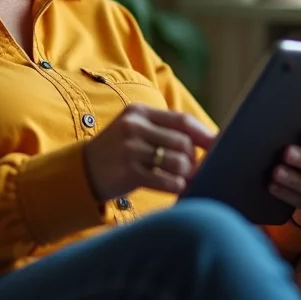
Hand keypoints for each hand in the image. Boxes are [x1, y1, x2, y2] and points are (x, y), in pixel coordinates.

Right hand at [84, 105, 216, 201]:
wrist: (82, 171)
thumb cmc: (120, 152)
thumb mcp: (136, 131)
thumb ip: (165, 131)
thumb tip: (210, 139)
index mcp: (139, 111)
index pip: (181, 120)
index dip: (204, 134)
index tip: (218, 145)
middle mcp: (134, 126)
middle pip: (183, 143)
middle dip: (193, 159)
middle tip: (190, 169)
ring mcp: (130, 148)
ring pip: (178, 162)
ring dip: (185, 174)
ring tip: (181, 179)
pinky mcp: (128, 171)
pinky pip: (165, 180)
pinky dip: (175, 186)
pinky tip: (174, 188)